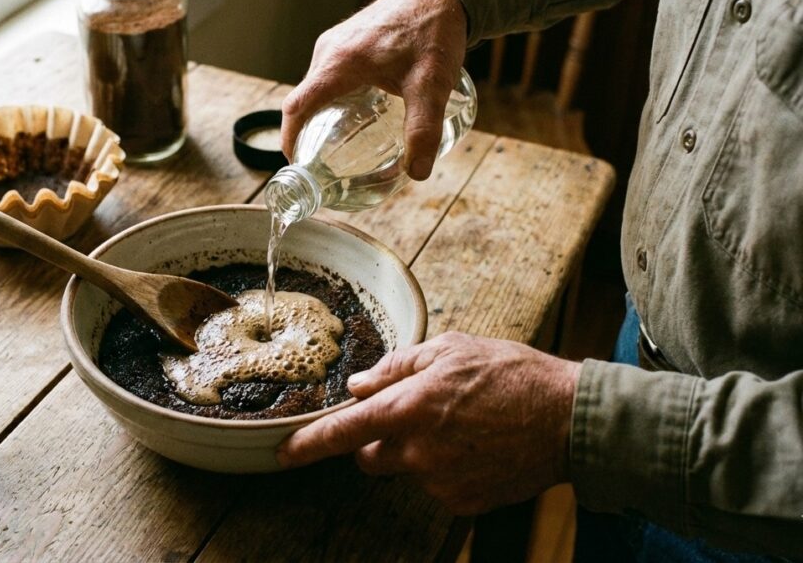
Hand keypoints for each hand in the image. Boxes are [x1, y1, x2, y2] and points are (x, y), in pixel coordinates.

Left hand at [276, 332, 580, 515]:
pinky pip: (437, 486)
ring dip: (419, 451)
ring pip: (406, 469)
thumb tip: (361, 385)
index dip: (309, 444)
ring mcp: (441, 482)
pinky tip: (477, 446)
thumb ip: (397, 367)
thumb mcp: (451, 349)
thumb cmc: (511, 374)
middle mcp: (419, 452)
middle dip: (380, 438)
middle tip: (418, 414)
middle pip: (370, 455)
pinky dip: (447, 469)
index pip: (345, 431)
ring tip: (462, 425)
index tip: (284, 454)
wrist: (569, 419)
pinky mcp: (463, 502)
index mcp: (410, 408)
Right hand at [280, 0, 467, 180]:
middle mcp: (329, 51)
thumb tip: (417, 172)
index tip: (298, 166)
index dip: (291, 140)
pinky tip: (355, 116)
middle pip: (304, 101)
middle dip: (309, 135)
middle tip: (324, 166)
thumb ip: (424, 129)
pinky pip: (328, 77)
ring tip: (339, 147)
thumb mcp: (431, 85)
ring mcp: (335, 44)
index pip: (297, 107)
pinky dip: (332, 101)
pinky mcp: (346, 42)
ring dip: (321, 117)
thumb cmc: (433, 31)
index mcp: (339, 63)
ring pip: (316, 89)